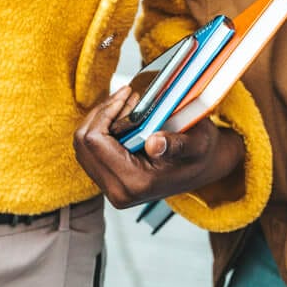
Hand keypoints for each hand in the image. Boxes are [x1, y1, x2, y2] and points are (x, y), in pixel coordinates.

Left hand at [73, 85, 244, 207]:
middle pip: (82, 142)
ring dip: (99, 119)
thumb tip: (154, 144)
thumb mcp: (196, 144)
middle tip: (126, 96)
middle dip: (101, 113)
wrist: (204, 168)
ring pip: (82, 144)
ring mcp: (110, 188)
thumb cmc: (201, 154)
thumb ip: (176, 145)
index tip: (127, 95)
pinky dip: (100, 128)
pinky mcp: (107, 180)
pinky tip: (121, 118)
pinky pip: (88, 149)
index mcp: (135, 184)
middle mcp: (118, 191)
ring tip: (125, 104)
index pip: (94, 141)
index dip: (105, 112)